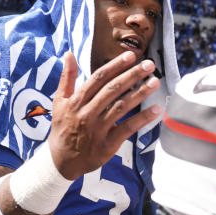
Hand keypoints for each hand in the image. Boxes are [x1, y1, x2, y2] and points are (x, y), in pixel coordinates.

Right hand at [48, 51, 160, 179]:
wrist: (61, 160)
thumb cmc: (63, 128)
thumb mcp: (59, 101)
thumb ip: (67, 77)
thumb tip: (69, 54)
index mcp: (76, 101)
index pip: (98, 78)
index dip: (115, 66)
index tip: (131, 56)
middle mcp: (87, 113)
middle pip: (112, 90)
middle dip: (132, 75)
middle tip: (149, 65)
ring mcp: (98, 129)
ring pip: (121, 107)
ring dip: (140, 93)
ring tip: (155, 81)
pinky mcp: (107, 144)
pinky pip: (127, 128)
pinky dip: (142, 119)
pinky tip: (155, 109)